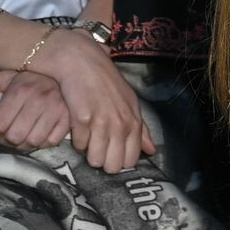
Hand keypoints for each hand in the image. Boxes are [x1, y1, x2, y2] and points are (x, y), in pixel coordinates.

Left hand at [0, 69, 71, 151]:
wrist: (66, 73)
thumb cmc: (31, 80)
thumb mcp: (8, 78)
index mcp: (21, 91)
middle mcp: (39, 100)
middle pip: (15, 136)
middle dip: (8, 140)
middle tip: (8, 136)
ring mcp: (56, 111)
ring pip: (33, 142)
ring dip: (24, 144)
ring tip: (22, 138)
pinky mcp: (69, 119)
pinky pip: (51, 142)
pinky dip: (43, 143)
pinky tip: (38, 136)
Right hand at [30, 30, 154, 172]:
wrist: (83, 64)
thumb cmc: (107, 84)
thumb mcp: (130, 104)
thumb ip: (141, 130)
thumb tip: (152, 151)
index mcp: (134, 122)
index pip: (131, 159)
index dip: (120, 163)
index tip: (113, 158)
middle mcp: (121, 125)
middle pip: (113, 165)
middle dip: (104, 162)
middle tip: (98, 152)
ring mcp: (102, 123)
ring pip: (95, 159)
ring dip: (89, 154)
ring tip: (88, 141)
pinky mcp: (82, 120)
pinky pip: (79, 145)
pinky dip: (77, 140)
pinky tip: (78, 128)